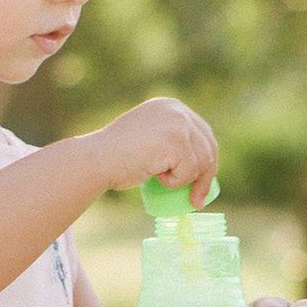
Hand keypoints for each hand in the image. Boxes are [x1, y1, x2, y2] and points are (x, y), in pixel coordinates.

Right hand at [93, 96, 217, 202]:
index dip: (206, 161)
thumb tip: (199, 164)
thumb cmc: (116, 157)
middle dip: (205, 177)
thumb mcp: (149, 139)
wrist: (97, 159)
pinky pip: (189, 172)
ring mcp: (178, 123)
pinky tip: (154, 174)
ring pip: (202, 162)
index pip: (203, 134)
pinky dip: (174, 182)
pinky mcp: (177, 140)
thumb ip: (170, 141)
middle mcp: (177, 109)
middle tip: (197, 201)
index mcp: (171, 106)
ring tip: (158, 177)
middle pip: (209, 148)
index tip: (202, 184)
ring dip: (184, 179)